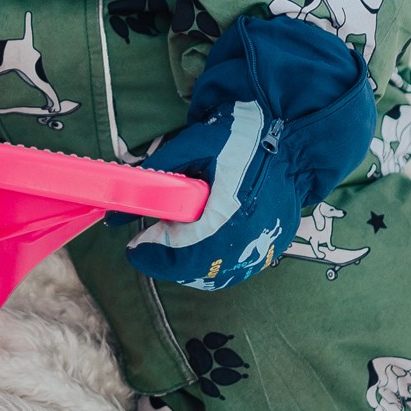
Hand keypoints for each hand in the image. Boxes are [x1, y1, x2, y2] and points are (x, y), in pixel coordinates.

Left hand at [118, 14, 375, 289]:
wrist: (292, 136)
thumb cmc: (241, 134)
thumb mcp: (193, 143)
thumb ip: (156, 173)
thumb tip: (118, 206)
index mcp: (227, 207)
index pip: (181, 246)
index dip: (152, 250)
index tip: (133, 245)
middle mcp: (247, 232)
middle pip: (196, 268)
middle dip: (165, 262)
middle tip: (147, 247)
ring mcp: (263, 242)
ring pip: (216, 275)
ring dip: (187, 268)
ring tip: (170, 247)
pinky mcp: (273, 245)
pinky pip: (237, 270)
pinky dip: (211, 267)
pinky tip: (198, 251)